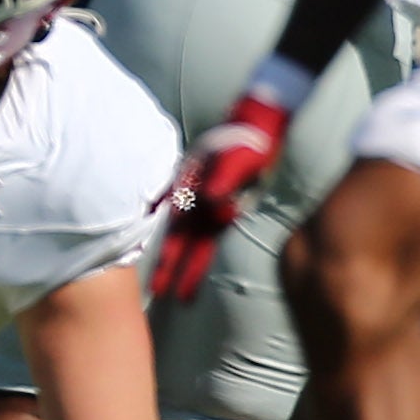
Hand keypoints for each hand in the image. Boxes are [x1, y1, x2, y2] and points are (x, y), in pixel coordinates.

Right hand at [151, 77, 299, 302]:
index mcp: (194, 192)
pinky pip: (207, 232)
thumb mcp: (238, 157)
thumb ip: (225, 177)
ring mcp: (207, 203)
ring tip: (178, 293)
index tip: (162, 284)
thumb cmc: (248, 141)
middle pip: (181, 240)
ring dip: (186, 265)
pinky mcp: (221, 203)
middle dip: (170, 268)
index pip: (179, 233)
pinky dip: (198, 250)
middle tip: (160, 295)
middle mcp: (196, 201)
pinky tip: (194, 262)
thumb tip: (212, 200)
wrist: (258, 124)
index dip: (170, 259)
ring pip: (193, 240)